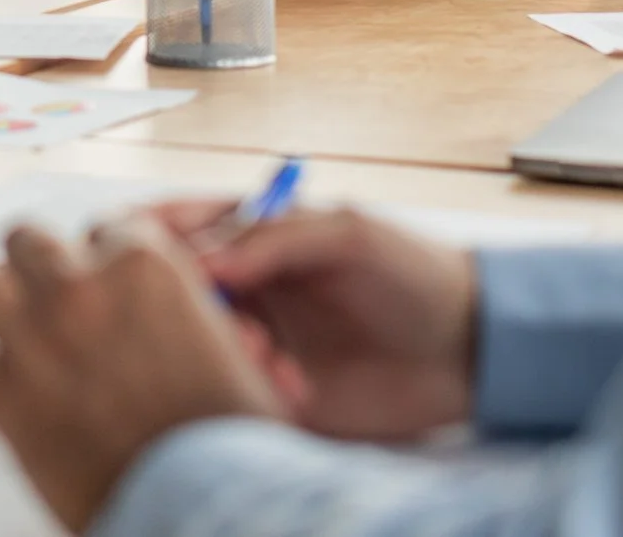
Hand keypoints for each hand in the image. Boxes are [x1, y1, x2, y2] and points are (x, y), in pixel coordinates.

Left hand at [0, 221, 284, 532]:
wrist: (196, 503)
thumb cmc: (220, 440)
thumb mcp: (223, 345)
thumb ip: (180, 306)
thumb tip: (157, 304)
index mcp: (144, 265)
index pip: (101, 227)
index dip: (100, 259)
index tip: (99, 280)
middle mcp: (81, 286)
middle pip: (27, 239)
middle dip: (36, 268)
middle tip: (48, 300)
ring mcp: (33, 335)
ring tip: (4, 328)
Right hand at [156, 202, 477, 442]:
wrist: (470, 352)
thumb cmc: (415, 275)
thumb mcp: (349, 234)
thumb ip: (275, 236)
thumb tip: (202, 260)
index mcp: (253, 236)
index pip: (172, 230)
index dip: (153, 246)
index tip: (164, 268)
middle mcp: (245, 288)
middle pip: (172, 294)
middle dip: (189, 310)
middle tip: (235, 326)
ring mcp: (255, 342)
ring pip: (197, 348)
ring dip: (222, 353)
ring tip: (273, 362)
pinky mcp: (271, 393)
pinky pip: (233, 393)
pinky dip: (251, 392)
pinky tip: (295, 391)